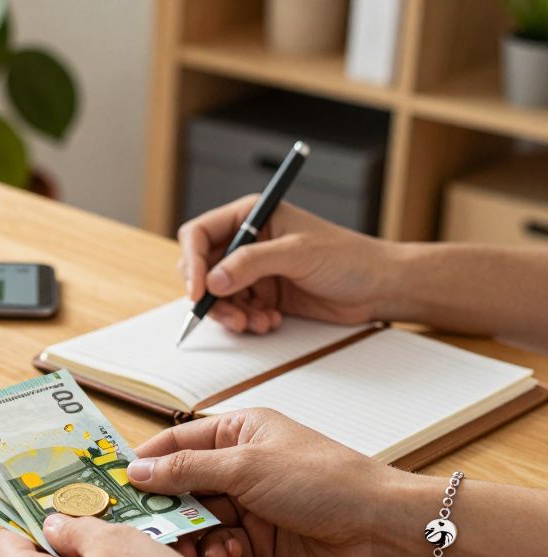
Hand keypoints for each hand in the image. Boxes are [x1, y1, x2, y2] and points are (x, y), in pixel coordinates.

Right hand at [128, 408, 418, 556]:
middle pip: (183, 484)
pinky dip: (216, 552)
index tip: (117, 484)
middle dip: (166, 507)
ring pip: (199, 518)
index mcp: (239, 431)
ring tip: (192, 550)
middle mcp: (241, 464)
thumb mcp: (246, 466)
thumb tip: (137, 470)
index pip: (177, 441)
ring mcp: (251, 502)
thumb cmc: (324, 481)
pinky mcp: (261, 538)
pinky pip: (221, 542)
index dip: (147, 462)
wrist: (379, 529)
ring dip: (191, 535)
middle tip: (144, 528)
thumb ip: (187, 470)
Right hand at [177, 197, 399, 333]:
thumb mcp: (298, 254)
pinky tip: (270, 322)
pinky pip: (237, 311)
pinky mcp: (263, 294)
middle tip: (229, 315)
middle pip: (202, 268)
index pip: (200, 234)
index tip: (198, 291)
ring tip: (255, 323)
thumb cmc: (349, 257)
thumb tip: (213, 280)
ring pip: (217, 295)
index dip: (192, 262)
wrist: (380, 287)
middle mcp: (248, 242)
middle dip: (210, 296)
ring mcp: (254, 270)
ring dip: (231, 314)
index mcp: (252, 216)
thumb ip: (251, 264)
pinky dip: (247, 321)